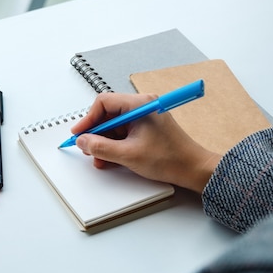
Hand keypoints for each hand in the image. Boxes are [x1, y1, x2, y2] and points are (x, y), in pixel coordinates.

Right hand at [70, 92, 220, 193]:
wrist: (193, 169)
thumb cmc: (170, 158)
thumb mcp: (128, 155)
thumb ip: (101, 147)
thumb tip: (83, 141)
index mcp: (139, 105)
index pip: (104, 103)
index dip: (88, 119)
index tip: (79, 133)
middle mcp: (141, 107)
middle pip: (107, 114)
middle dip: (95, 133)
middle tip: (86, 147)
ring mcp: (144, 118)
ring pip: (114, 126)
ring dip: (104, 142)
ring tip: (99, 158)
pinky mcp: (146, 129)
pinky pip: (123, 133)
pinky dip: (114, 145)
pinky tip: (109, 158)